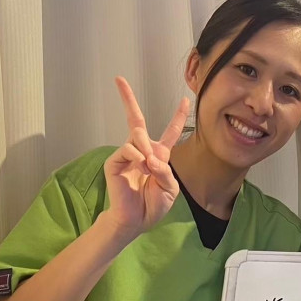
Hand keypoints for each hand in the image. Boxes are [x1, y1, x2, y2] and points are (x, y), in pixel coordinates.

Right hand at [102, 76, 189, 239]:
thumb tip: (150, 158)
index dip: (178, 116)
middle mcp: (142, 151)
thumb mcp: (170, 188)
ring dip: (147, 148)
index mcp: (159, 156)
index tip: (185, 100)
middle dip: (128, 99)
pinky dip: (138, 157)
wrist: (137, 220)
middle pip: (136, 120)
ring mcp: (127, 155)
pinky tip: (141, 168)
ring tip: (148, 167)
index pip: (170, 132)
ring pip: (137, 134)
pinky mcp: (115, 162)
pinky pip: (128, 148)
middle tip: (119, 80)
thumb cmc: (154, 205)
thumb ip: (165, 170)